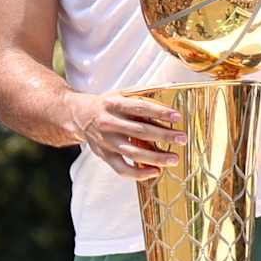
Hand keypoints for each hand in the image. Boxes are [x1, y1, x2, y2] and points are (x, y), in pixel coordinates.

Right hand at [67, 89, 184, 180]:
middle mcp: (109, 123)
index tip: (177, 117)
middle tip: (182, 138)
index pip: (140, 108)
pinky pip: (122, 169)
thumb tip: (172, 87)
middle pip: (139, 131)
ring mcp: (106, 141)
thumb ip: (144, 93)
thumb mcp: (121, 94)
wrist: (78, 116)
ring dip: (155, 157)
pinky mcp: (104, 156)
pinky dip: (139, 173)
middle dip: (163, 136)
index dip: (159, 112)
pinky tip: (155, 171)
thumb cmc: (107, 105)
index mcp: (114, 104)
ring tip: (174, 159)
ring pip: (132, 152)